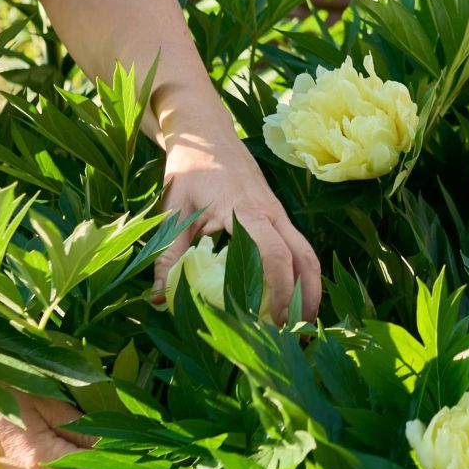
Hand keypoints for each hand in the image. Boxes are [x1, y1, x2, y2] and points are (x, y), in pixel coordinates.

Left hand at [155, 131, 321, 321]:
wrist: (207, 135)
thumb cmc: (189, 172)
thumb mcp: (172, 213)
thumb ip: (167, 256)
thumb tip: (158, 300)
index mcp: (246, 210)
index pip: (273, 253)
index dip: (278, 288)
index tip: (272, 319)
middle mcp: (271, 212)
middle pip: (304, 256)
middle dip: (305, 296)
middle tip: (297, 332)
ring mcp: (279, 212)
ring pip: (307, 252)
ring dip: (309, 286)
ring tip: (303, 322)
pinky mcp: (278, 214)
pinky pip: (299, 246)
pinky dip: (301, 273)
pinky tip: (293, 295)